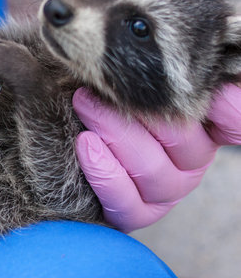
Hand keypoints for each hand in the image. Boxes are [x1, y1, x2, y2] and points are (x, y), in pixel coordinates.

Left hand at [73, 84, 240, 231]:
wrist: (74, 127)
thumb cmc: (110, 99)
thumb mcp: (143, 87)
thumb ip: (190, 86)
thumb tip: (220, 92)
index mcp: (206, 131)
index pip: (234, 123)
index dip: (228, 110)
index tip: (209, 93)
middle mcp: (191, 164)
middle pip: (179, 137)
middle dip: (137, 108)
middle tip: (102, 85)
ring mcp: (165, 192)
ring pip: (151, 169)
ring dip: (113, 133)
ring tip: (84, 104)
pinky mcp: (135, 213)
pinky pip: (127, 204)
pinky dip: (105, 173)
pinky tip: (85, 142)